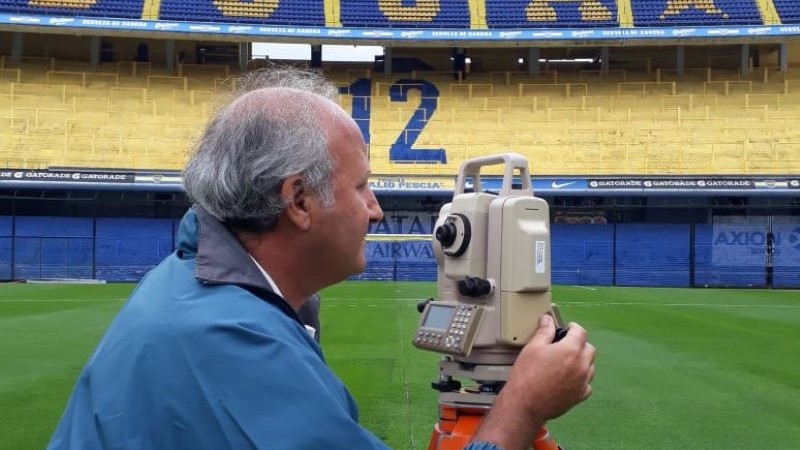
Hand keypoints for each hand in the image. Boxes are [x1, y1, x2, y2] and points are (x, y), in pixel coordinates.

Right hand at [472, 314, 595, 449]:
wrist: (525, 404)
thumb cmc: (527, 377)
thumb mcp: (533, 348)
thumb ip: (544, 332)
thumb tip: (548, 321)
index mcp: (571, 350)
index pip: (580, 332)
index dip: (574, 327)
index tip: (569, 327)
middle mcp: (581, 365)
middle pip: (589, 349)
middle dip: (580, 343)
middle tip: (566, 343)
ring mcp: (582, 382)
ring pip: (590, 367)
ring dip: (582, 361)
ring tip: (566, 362)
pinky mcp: (580, 396)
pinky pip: (587, 384)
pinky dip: (581, 379)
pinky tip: (569, 378)